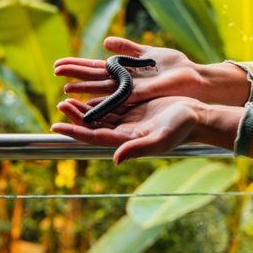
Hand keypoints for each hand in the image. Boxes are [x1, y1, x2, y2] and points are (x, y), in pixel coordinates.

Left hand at [52, 97, 241, 163]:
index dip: (74, 131)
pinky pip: (110, 105)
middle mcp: (123, 132)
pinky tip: (87, 93)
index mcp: (126, 140)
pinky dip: (97, 101)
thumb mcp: (160, 139)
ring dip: (83, 108)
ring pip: (99, 115)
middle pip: (92, 125)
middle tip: (60, 105)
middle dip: (74, 117)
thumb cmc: (181, 129)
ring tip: (66, 98)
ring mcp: (128, 121)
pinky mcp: (134, 109)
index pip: (93, 136)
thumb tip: (115, 159)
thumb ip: (137, 149)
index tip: (56, 126)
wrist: (197, 117)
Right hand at [54, 37, 200, 103]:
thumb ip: (126, 48)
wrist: (196, 78)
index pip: (94, 70)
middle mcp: (123, 86)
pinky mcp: (141, 97)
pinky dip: (101, 104)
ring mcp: (131, 93)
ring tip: (63, 95)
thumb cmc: (175, 67)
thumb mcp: (147, 52)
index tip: (58, 65)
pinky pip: (116, 100)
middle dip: (73, 78)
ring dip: (83, 93)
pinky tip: (88, 106)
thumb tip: (105, 42)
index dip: (76, 68)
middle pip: (92, 82)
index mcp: (124, 74)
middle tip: (53, 73)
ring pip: (100, 93)